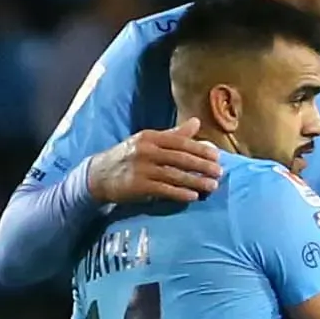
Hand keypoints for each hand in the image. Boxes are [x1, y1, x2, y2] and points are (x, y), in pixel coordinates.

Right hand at [86, 118, 222, 204]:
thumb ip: (173, 134)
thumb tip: (197, 122)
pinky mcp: (138, 185)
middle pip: (180, 158)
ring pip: (174, 175)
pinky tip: (193, 196)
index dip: (200, 149)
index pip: (180, 142)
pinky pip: (164, 189)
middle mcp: (146, 150)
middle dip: (202, 166)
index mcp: (150, 137)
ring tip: (212, 186)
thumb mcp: (148, 141)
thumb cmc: (129, 156)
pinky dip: (180, 193)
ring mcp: (141, 168)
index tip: (217, 156)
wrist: (99, 175)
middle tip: (220, 172)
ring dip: (196, 181)